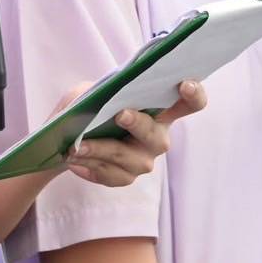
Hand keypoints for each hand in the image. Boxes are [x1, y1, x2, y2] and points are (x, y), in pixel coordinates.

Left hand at [54, 80, 206, 187]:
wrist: (67, 137)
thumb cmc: (88, 108)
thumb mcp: (93, 90)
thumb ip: (102, 90)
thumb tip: (105, 94)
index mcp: (159, 110)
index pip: (190, 104)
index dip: (194, 95)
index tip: (185, 85)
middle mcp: (158, 137)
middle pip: (156, 136)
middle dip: (139, 124)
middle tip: (120, 115)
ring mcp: (143, 160)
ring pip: (127, 158)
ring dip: (101, 150)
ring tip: (76, 146)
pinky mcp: (125, 177)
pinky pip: (110, 174)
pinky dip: (89, 164)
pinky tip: (73, 158)